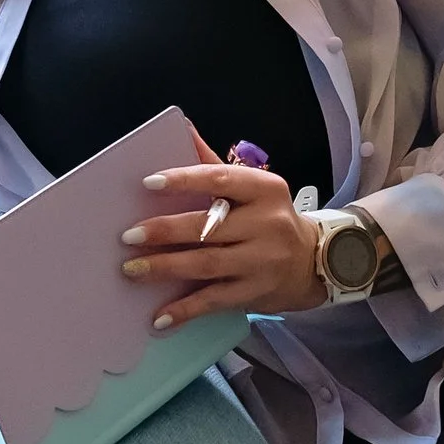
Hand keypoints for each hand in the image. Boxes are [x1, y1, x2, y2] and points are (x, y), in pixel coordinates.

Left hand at [119, 129, 324, 326]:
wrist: (314, 261)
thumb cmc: (269, 217)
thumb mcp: (252, 188)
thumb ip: (214, 165)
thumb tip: (182, 127)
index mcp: (265, 189)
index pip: (220, 179)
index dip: (184, 179)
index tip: (147, 183)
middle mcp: (267, 224)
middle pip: (208, 227)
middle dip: (165, 231)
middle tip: (128, 236)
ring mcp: (263, 261)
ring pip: (207, 264)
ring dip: (165, 268)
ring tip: (131, 269)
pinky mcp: (256, 292)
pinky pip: (214, 300)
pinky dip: (185, 309)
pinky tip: (159, 316)